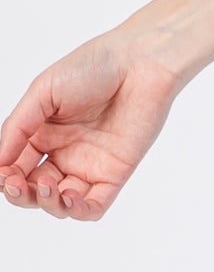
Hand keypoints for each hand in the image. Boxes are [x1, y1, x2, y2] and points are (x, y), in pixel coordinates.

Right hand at [0, 35, 184, 221]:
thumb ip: (18, 127)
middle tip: (17, 184)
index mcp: (44, 133)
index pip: (16, 166)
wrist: (142, 60)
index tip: (3, 173)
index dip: (5, 176)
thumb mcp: (43, 91)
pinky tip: (68, 197)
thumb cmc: (95, 65)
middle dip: (20, 194)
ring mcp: (90, 164)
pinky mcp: (116, 172)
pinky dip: (78, 211)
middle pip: (34, 190)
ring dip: (47, 204)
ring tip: (47, 186)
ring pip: (61, 203)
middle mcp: (65, 151)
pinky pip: (94, 206)